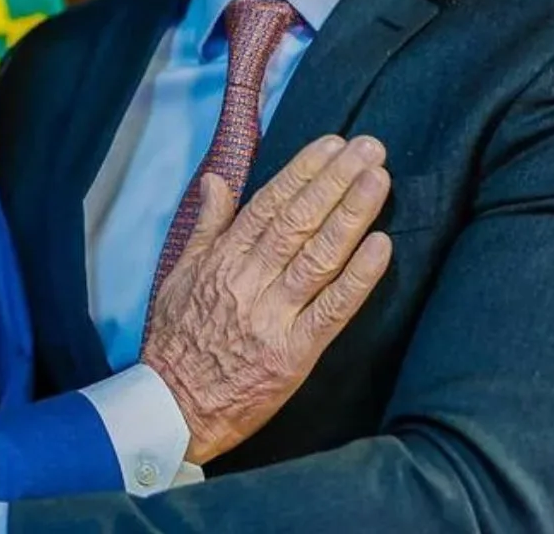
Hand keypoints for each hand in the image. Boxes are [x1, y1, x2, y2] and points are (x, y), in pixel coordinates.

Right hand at [142, 135, 392, 464]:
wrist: (172, 409)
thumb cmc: (175, 343)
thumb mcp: (177, 276)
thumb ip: (205, 226)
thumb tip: (216, 180)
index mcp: (221, 260)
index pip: (269, 204)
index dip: (304, 171)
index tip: (333, 144)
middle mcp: (248, 281)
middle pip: (299, 221)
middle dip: (336, 180)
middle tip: (369, 148)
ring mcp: (272, 317)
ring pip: (318, 256)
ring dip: (351, 214)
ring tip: (378, 180)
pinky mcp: (294, 354)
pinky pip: (332, 309)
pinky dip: (358, 276)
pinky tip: (381, 246)